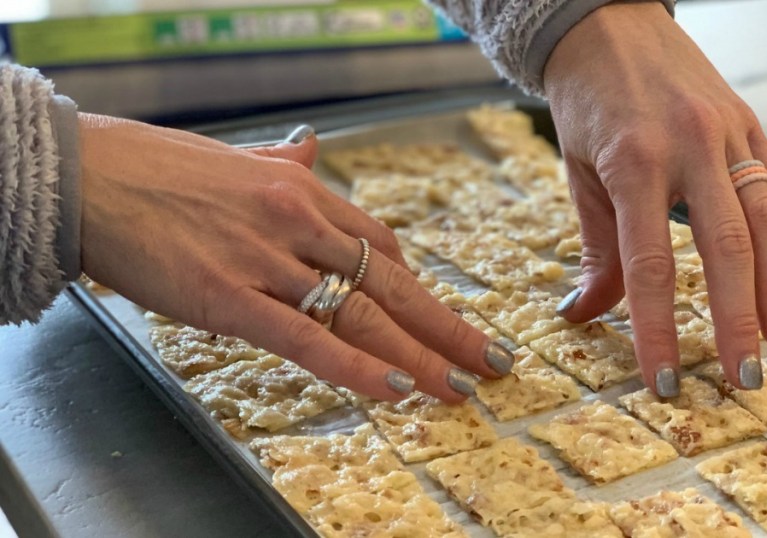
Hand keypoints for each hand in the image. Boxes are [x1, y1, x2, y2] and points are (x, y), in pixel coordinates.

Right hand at [78, 115, 510, 401]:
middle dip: (446, 326)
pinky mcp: (229, 299)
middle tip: (490, 361)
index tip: (442, 316)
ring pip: (361, 314)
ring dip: (418, 356)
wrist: (89, 175)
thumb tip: (314, 148)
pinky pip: (306, 339)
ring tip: (460, 387)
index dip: (417, 288)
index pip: (380, 245)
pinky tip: (396, 389)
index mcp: (303, 190)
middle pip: (390, 283)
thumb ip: (284, 163)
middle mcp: (298, 223)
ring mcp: (267, 261)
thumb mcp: (238, 160)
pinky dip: (356, 366)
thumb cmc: (159, 169)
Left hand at [544, 2, 766, 393]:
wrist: (608, 25)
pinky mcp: (752, 125)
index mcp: (634, 162)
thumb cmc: (588, 102)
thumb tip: (585, 315)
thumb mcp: (580, 174)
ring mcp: (729, 133)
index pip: (649, 266)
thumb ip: (595, 248)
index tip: (666, 380)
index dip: (657, 330)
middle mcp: (690, 146)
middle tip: (745, 376)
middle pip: (726, 248)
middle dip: (738, 320)